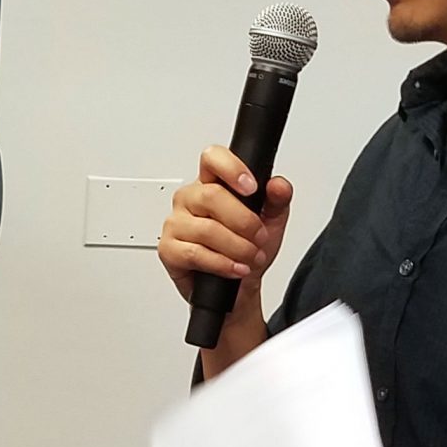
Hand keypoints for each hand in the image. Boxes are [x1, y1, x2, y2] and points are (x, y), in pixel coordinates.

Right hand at [158, 145, 292, 322]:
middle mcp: (190, 199)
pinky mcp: (168, 249)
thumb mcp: (271, 221)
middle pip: (212, 196)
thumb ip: (277, 200)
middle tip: (259, 237)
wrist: (237, 288)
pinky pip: (195, 253)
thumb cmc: (247, 249)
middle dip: (244, 221)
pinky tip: (235, 268)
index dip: (231, 168)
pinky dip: (222, 263)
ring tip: (250, 257)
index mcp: (211, 183)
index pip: (212, 158)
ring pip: (207, 229)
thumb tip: (278, 185)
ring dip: (237, 247)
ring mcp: (176, 223)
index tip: (251, 188)